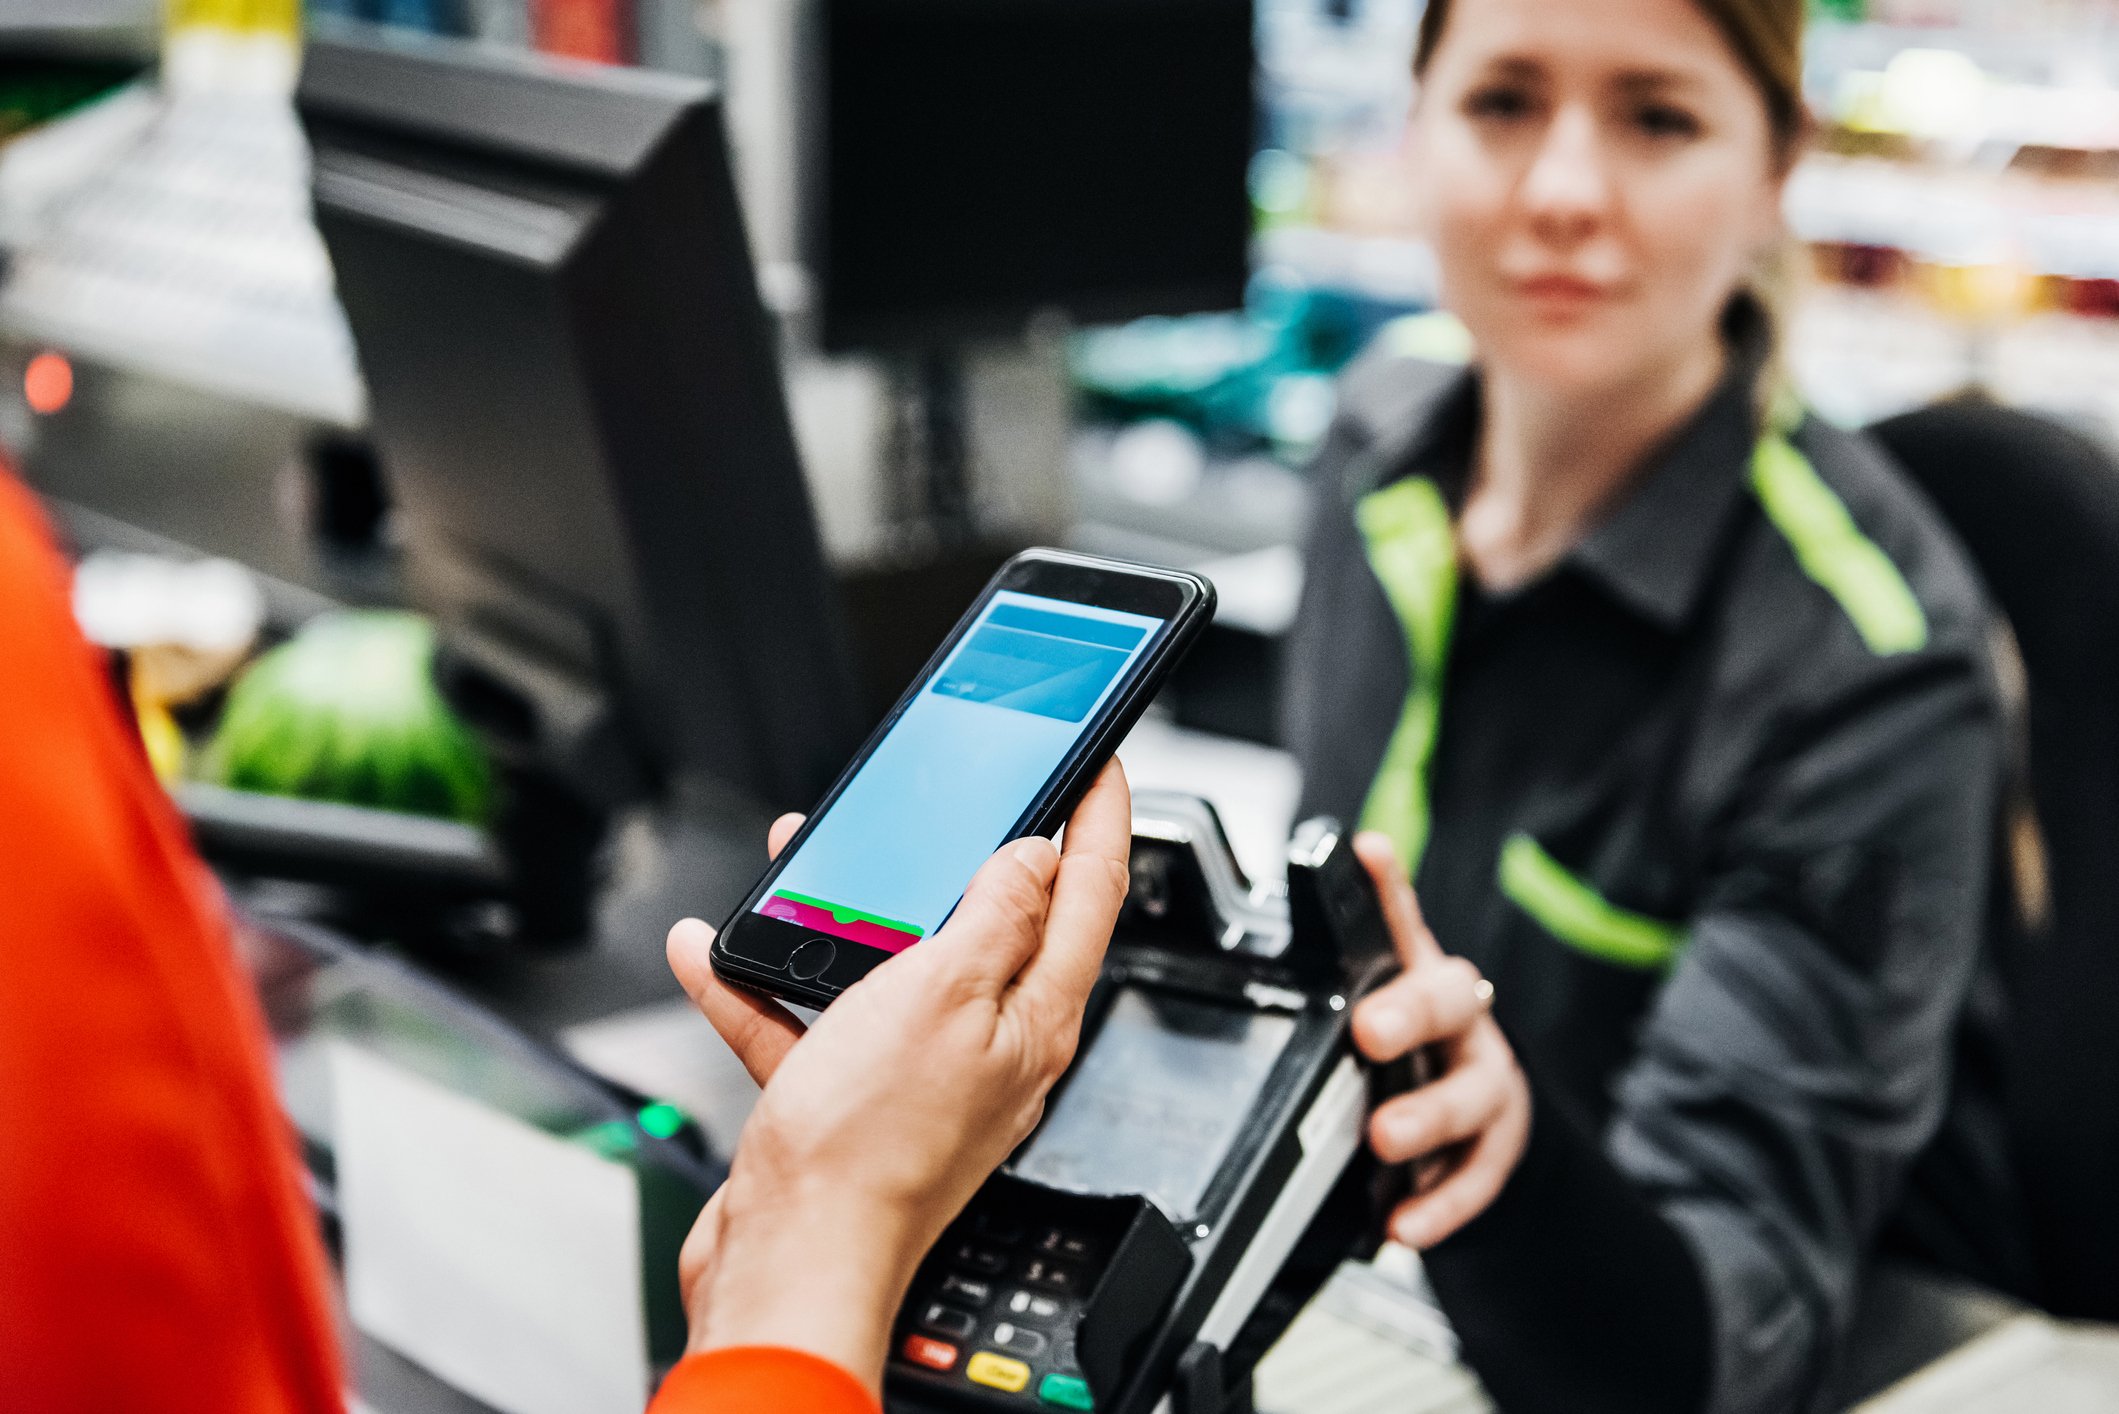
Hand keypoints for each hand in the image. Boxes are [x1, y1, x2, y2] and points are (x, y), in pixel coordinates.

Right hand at [664, 762, 1131, 1390]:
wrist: (791, 1258)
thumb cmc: (869, 1148)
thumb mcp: (944, 993)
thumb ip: (996, 917)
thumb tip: (1037, 856)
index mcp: (1032, 1015)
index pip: (1092, 894)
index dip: (1100, 818)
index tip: (1101, 763)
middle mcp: (988, 1043)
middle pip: (996, 922)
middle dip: (968, 851)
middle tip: (957, 796)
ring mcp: (919, 1071)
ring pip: (891, 961)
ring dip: (845, 910)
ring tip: (806, 862)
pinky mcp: (849, 1097)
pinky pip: (810, 1017)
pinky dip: (764, 982)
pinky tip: (714, 953)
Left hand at [1349, 832, 1529, 1249]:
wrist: (1484, 1111)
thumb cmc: (1416, 1041)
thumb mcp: (1384, 994)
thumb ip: (1356, 949)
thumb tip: (1326, 876)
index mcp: (1422, 974)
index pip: (1404, 921)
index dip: (1388, 886)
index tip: (1363, 853)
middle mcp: (1463, 1018)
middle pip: (1450, 1002)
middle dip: (1410, 1014)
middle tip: (1368, 1032)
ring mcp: (1486, 1082)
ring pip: (1470, 1094)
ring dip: (1426, 1117)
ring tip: (1384, 1138)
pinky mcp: (1499, 1146)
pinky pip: (1477, 1175)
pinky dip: (1440, 1203)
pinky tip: (1404, 1224)